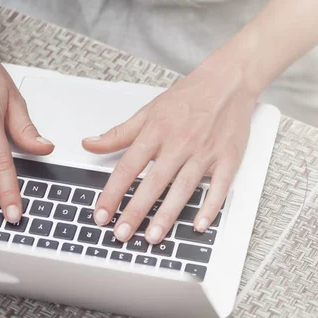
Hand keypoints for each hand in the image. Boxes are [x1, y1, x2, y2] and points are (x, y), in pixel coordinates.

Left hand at [84, 60, 257, 243]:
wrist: (228, 81)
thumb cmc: (189, 96)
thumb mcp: (149, 110)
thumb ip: (119, 132)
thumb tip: (89, 144)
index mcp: (157, 131)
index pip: (128, 167)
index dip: (112, 193)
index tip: (101, 214)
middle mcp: (179, 143)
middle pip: (154, 182)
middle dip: (136, 211)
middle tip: (122, 234)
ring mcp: (205, 152)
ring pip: (183, 188)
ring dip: (168, 215)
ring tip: (153, 236)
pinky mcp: (227, 158)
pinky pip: (219, 187)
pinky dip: (210, 207)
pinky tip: (198, 224)